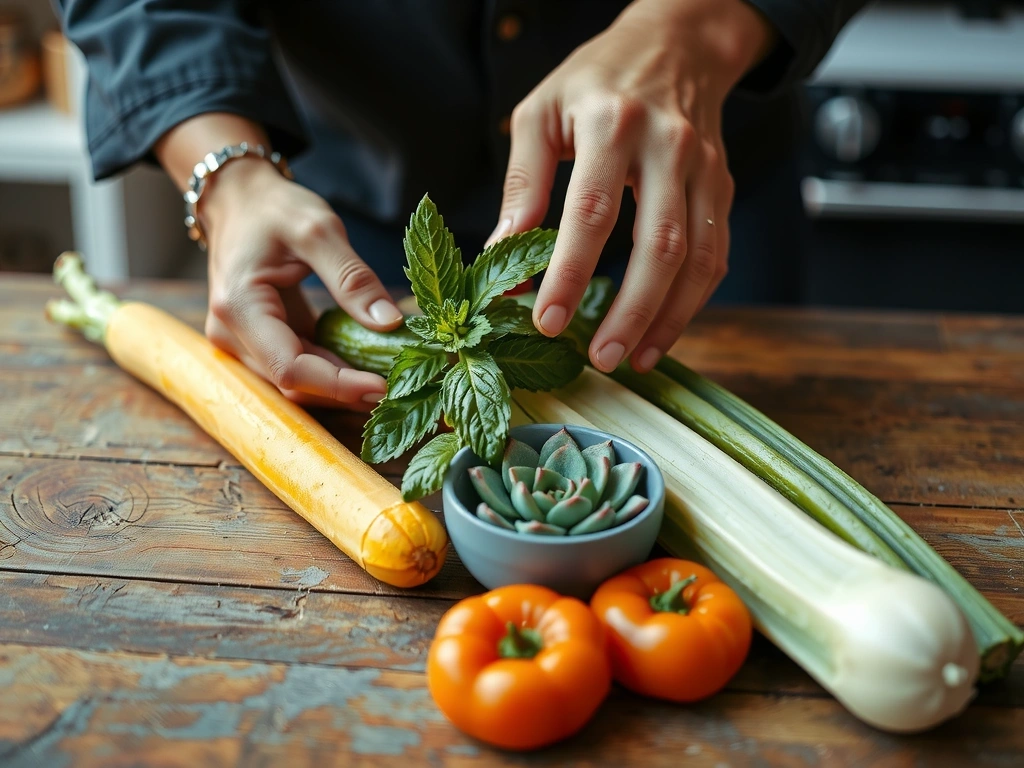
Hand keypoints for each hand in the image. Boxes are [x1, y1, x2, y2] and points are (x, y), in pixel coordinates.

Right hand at [198, 158, 404, 408]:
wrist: (237, 199)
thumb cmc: (273, 208)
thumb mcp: (318, 230)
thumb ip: (353, 278)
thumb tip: (390, 323)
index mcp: (239, 307)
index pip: (290, 367)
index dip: (338, 385)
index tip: (383, 386)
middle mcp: (231, 335)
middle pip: (292, 383)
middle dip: (345, 391)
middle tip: (400, 385)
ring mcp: (241, 342)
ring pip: (296, 382)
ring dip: (341, 385)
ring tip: (391, 377)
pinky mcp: (258, 341)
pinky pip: (298, 365)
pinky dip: (332, 369)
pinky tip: (367, 364)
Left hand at [490, 0, 773, 371]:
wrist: (678, 41)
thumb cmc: (597, 78)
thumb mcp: (541, 111)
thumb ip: (523, 182)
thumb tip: (502, 253)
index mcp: (611, 124)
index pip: (591, 212)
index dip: (569, 272)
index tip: (548, 320)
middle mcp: (667, 147)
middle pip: (659, 245)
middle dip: (631, 311)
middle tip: (602, 358)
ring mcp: (704, 169)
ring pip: (698, 258)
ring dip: (669, 318)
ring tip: (634, 358)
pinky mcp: (723, 187)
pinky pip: (715, 254)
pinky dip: (693, 300)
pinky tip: (663, 330)